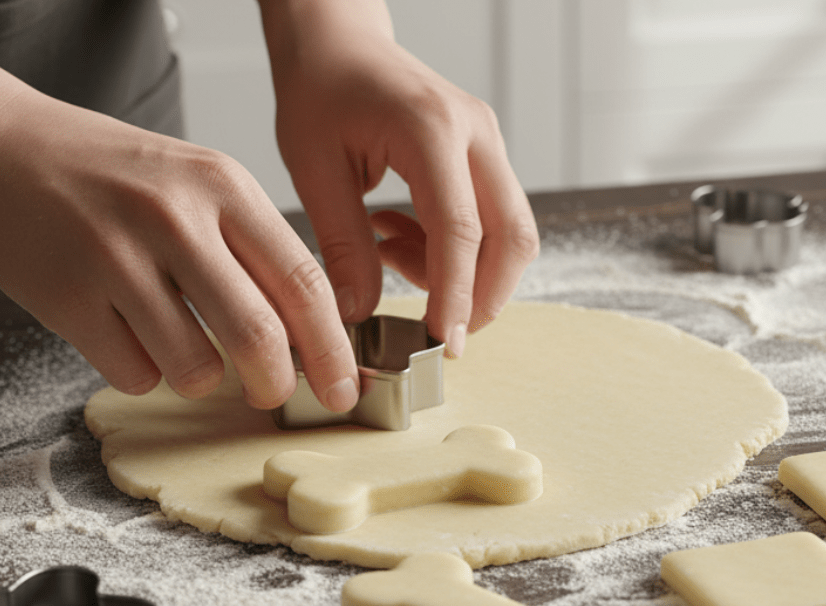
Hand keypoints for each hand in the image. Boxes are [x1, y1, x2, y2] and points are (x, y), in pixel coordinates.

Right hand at [0, 48, 358, 411]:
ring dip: (203, 377)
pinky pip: (133, 374)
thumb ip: (258, 250)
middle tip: (276, 395)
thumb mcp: (204, 184)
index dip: (331, 348)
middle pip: (256, 333)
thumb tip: (311, 335)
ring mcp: (115, 257)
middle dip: (278, 383)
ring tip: (187, 348)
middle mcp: (173, 218)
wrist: (9, 150)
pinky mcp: (66, 298)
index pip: (303, 280)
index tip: (344, 388)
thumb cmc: (123, 178)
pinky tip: (132, 335)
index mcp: (223, 186)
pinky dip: (144, 372)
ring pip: (194, 366)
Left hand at [260, 0, 538, 356]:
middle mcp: (475, 133)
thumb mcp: (313, 167)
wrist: (337, 44)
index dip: (456, 294)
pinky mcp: (484, 156)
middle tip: (439, 330)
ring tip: (391, 259)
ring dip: (467, 272)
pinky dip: (454, 250)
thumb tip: (358, 312)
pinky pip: (490, 220)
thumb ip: (341, 243)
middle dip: (484, 296)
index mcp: (431, 128)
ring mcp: (487, 142)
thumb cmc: (321, 90)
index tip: (442, 341)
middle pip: (512, 235)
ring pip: (510, 232)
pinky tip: (397, 239)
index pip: (461, 229)